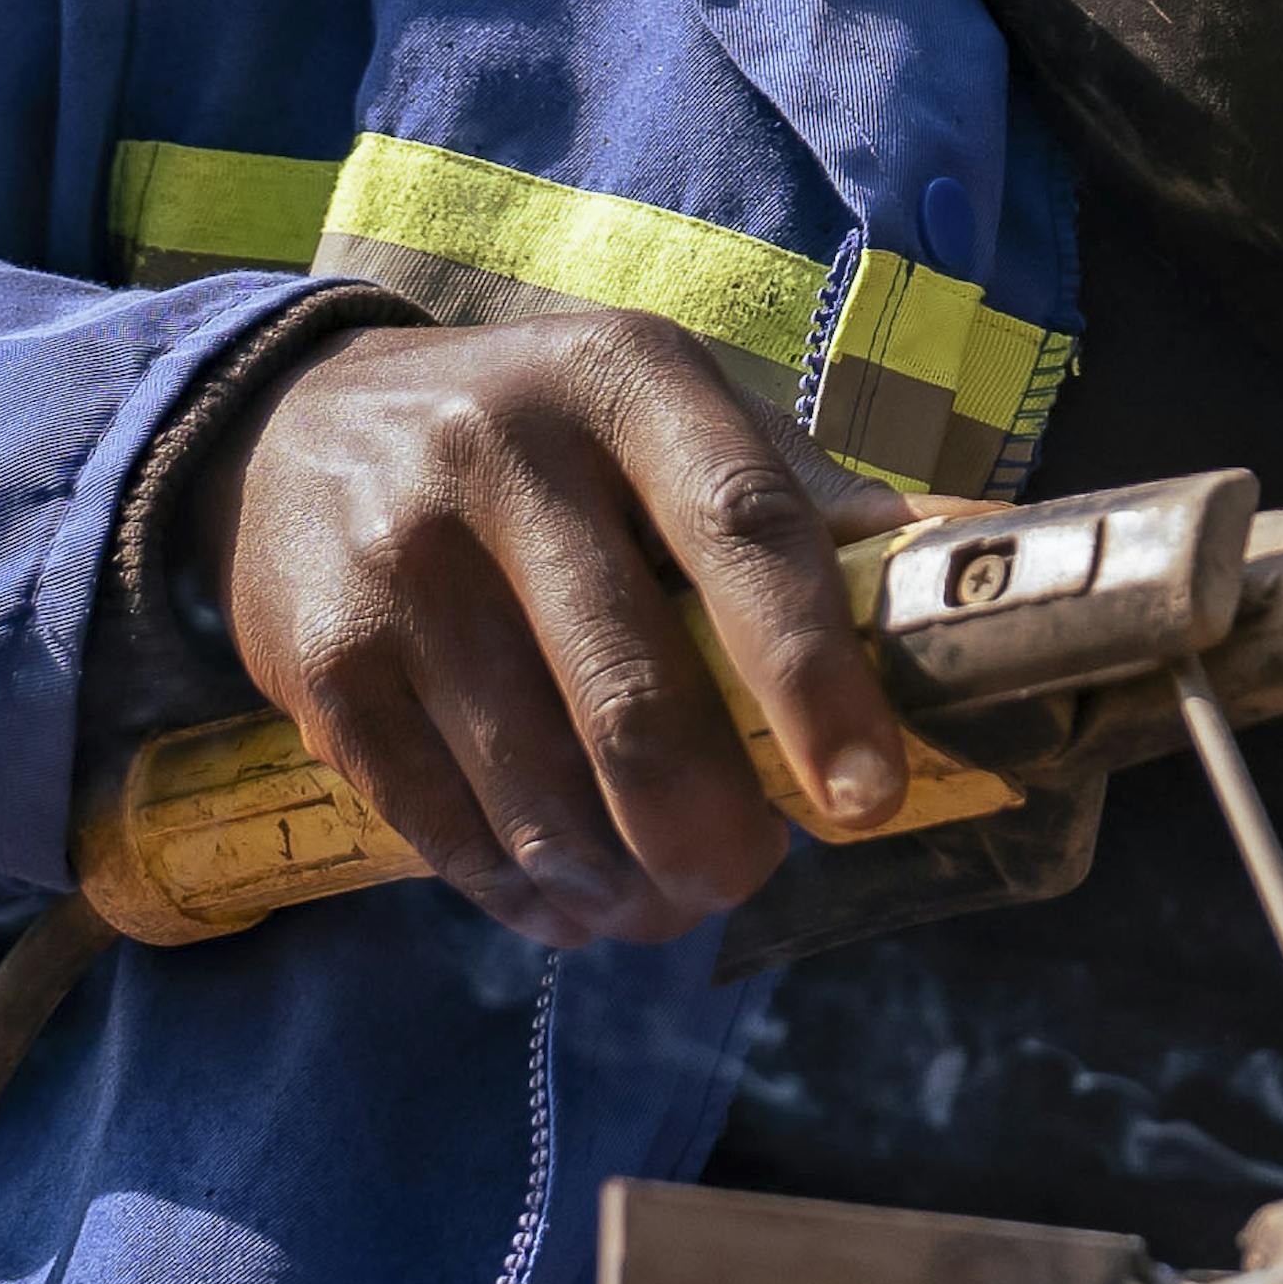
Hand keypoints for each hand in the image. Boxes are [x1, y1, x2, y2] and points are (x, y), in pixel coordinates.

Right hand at [204, 312, 900, 948]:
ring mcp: (398, 553)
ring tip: (652, 903)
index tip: (869, 798)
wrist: (297, 425)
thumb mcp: (673, 422)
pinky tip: (557, 897)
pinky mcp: (318, 652)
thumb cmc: (551, 446)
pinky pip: (437, 815)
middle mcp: (503, 451)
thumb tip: (986, 555)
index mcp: (630, 380)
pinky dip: (514, 885)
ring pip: (536, 781)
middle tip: (742, 877)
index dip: (818, 678)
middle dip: (707, 829)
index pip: (748, 531)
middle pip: (634, 694)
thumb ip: (811, 501)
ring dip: (614, 880)